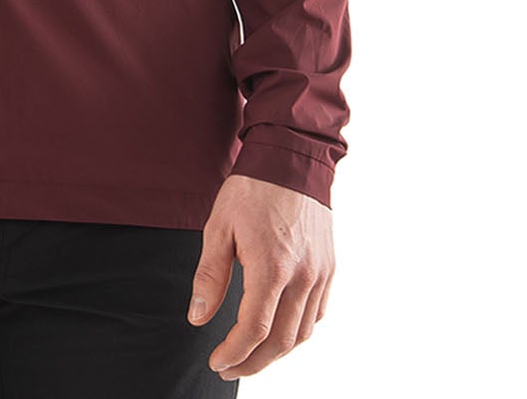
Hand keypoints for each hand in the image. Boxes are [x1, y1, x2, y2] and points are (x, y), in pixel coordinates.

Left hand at [188, 174, 334, 379]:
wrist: (291, 158)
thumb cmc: (252, 190)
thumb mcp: (219, 227)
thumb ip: (210, 276)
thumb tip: (197, 318)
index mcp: (272, 266)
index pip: (253, 329)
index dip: (233, 353)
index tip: (217, 362)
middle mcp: (302, 276)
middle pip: (281, 341)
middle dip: (253, 363)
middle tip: (230, 368)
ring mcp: (320, 273)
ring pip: (303, 333)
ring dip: (276, 352)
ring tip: (251, 354)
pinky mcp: (329, 268)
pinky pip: (317, 313)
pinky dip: (298, 331)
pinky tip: (279, 329)